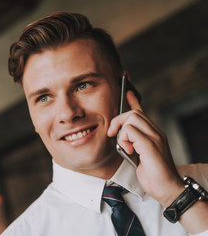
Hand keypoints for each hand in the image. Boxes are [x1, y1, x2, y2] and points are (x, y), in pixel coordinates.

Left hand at [107, 91, 183, 206]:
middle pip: (133, 113)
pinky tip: (128, 151)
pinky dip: (124, 140)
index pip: (142, 112)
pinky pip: (131, 132)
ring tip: (124, 147)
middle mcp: (156, 132)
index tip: (127, 92)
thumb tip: (119, 137)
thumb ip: (132, 144)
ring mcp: (155, 137)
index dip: (133, 101)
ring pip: (131, 119)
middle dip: (118, 121)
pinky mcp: (151, 145)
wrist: (167, 189)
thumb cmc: (153, 175)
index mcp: (153, 134)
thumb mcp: (138, 156)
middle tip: (112, 134)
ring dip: (121, 133)